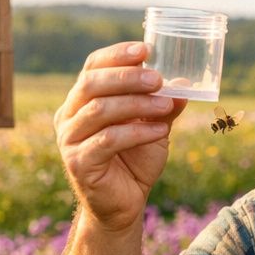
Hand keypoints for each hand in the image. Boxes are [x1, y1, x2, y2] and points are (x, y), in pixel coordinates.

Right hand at [54, 42, 186, 231]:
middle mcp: (69, 115)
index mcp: (82, 100)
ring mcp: (69, 139)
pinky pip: (108, 140)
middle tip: (158, 79)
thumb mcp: (154, 127)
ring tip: (167, 104)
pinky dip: (137, 132)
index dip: (117, 55)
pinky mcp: (78, 162)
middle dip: (128, 77)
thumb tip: (185, 82)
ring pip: (100, 110)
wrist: (124, 205)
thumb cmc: (135, 162)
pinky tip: (160, 132)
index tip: (146, 48)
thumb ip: (163, 106)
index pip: (93, 67)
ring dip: (137, 104)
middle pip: (92, 84)